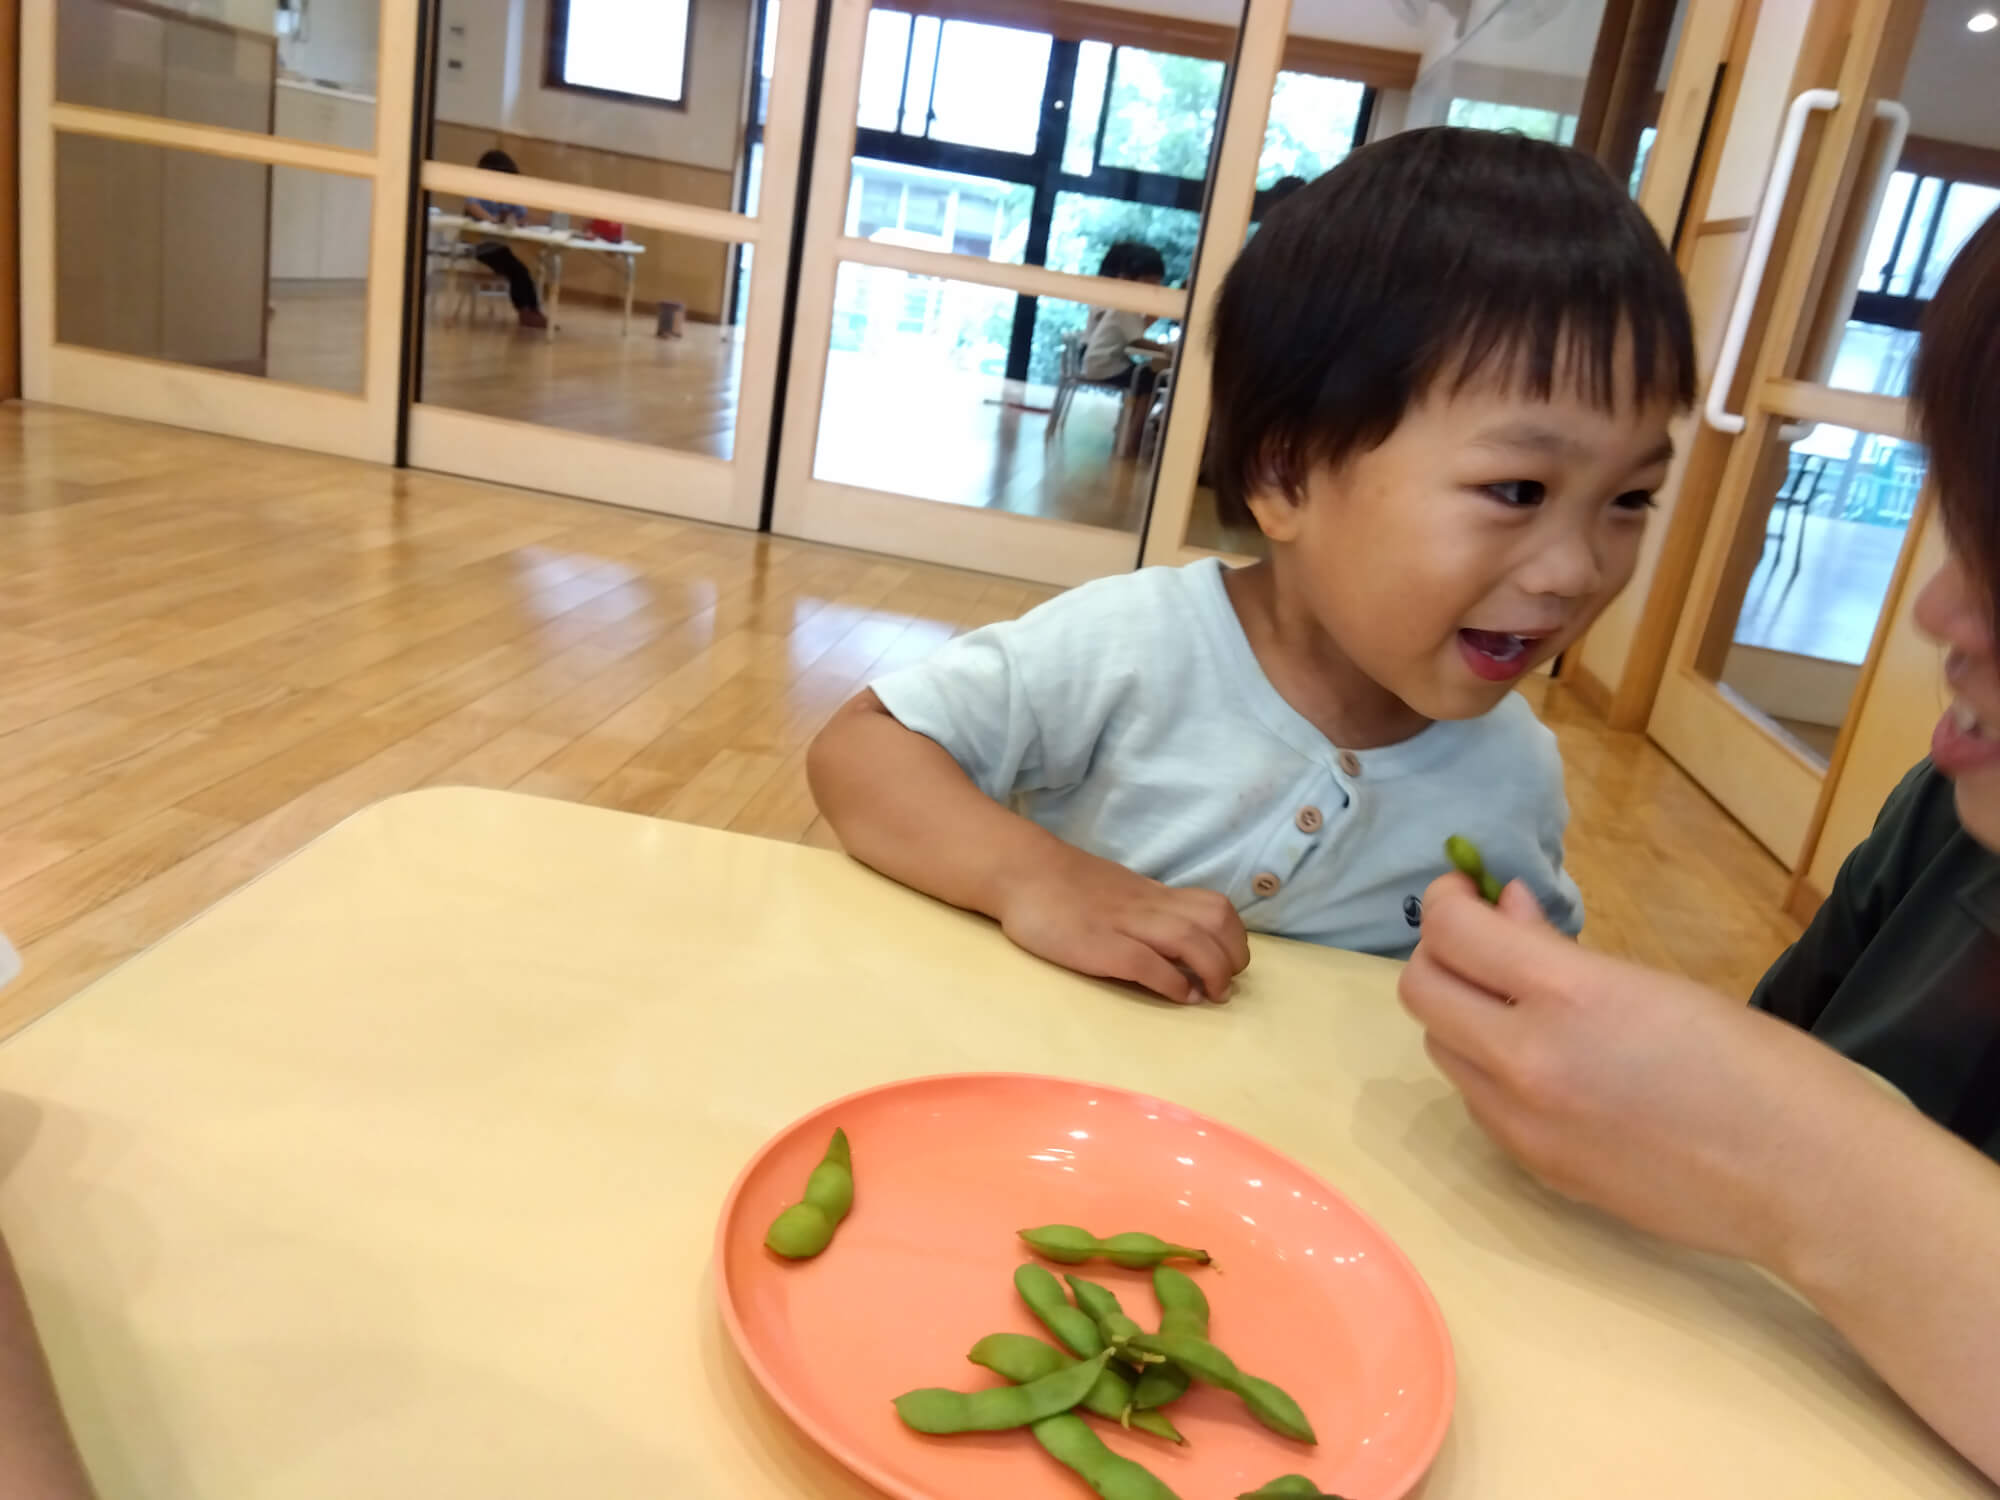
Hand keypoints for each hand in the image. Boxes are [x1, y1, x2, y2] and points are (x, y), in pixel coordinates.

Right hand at [995, 846, 1249, 1004]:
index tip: (1229, 962)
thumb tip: (1177, 943)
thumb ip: (1147, 911)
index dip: (1234, 938)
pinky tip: (1178, 996)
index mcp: (1153, 895)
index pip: (1214, 907)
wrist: (1020, 871)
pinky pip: (1147, 964)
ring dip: (1212, 973)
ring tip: (1210, 996)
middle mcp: (1147, 907)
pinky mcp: (1098, 945)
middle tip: (1225, 984)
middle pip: (1215, 922)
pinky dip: (1173, 984)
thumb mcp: (1119, 892)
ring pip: (1191, 941)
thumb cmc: (1065, 886)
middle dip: (1232, 957)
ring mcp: (1123, 924)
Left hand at [1398, 874, 1890, 1268]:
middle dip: (1440, 955)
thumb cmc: (1762, 1067)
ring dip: (1461, 1015)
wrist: (1811, 1184)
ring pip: (1443, 1050)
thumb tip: (1506, 908)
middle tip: (1481, 941)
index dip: (1446, 901)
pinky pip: (1479, 1103)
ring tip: (1516, 1001)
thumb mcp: (1658, 985)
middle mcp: (1525, 1062)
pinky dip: (1489, 1070)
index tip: (1467, 890)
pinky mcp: (1537, 1171)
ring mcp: (1524, 1126)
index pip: (1452, 933)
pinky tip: (1542, 1062)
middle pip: (1422, 993)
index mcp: (1567, 998)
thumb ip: (1561, 951)